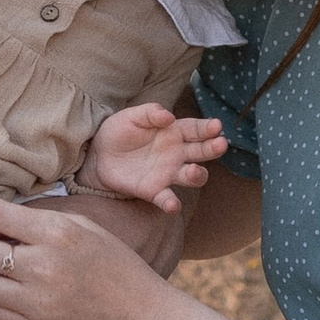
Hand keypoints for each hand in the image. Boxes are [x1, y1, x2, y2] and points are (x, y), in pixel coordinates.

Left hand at [82, 102, 227, 213]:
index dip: (207, 128)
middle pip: (201, 152)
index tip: (217, 126)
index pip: (195, 129)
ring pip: (191, 176)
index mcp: (174, 133)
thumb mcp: (132, 116)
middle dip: (212, 148)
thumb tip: (168, 116)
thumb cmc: (120, 131)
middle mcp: (176, 154)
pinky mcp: (153, 191)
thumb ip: (150, 113)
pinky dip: (171, 204)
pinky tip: (172, 205)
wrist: (98, 154)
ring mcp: (167, 174)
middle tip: (221, 144)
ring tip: (193, 171)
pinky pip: (166, 198)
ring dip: (196, 175)